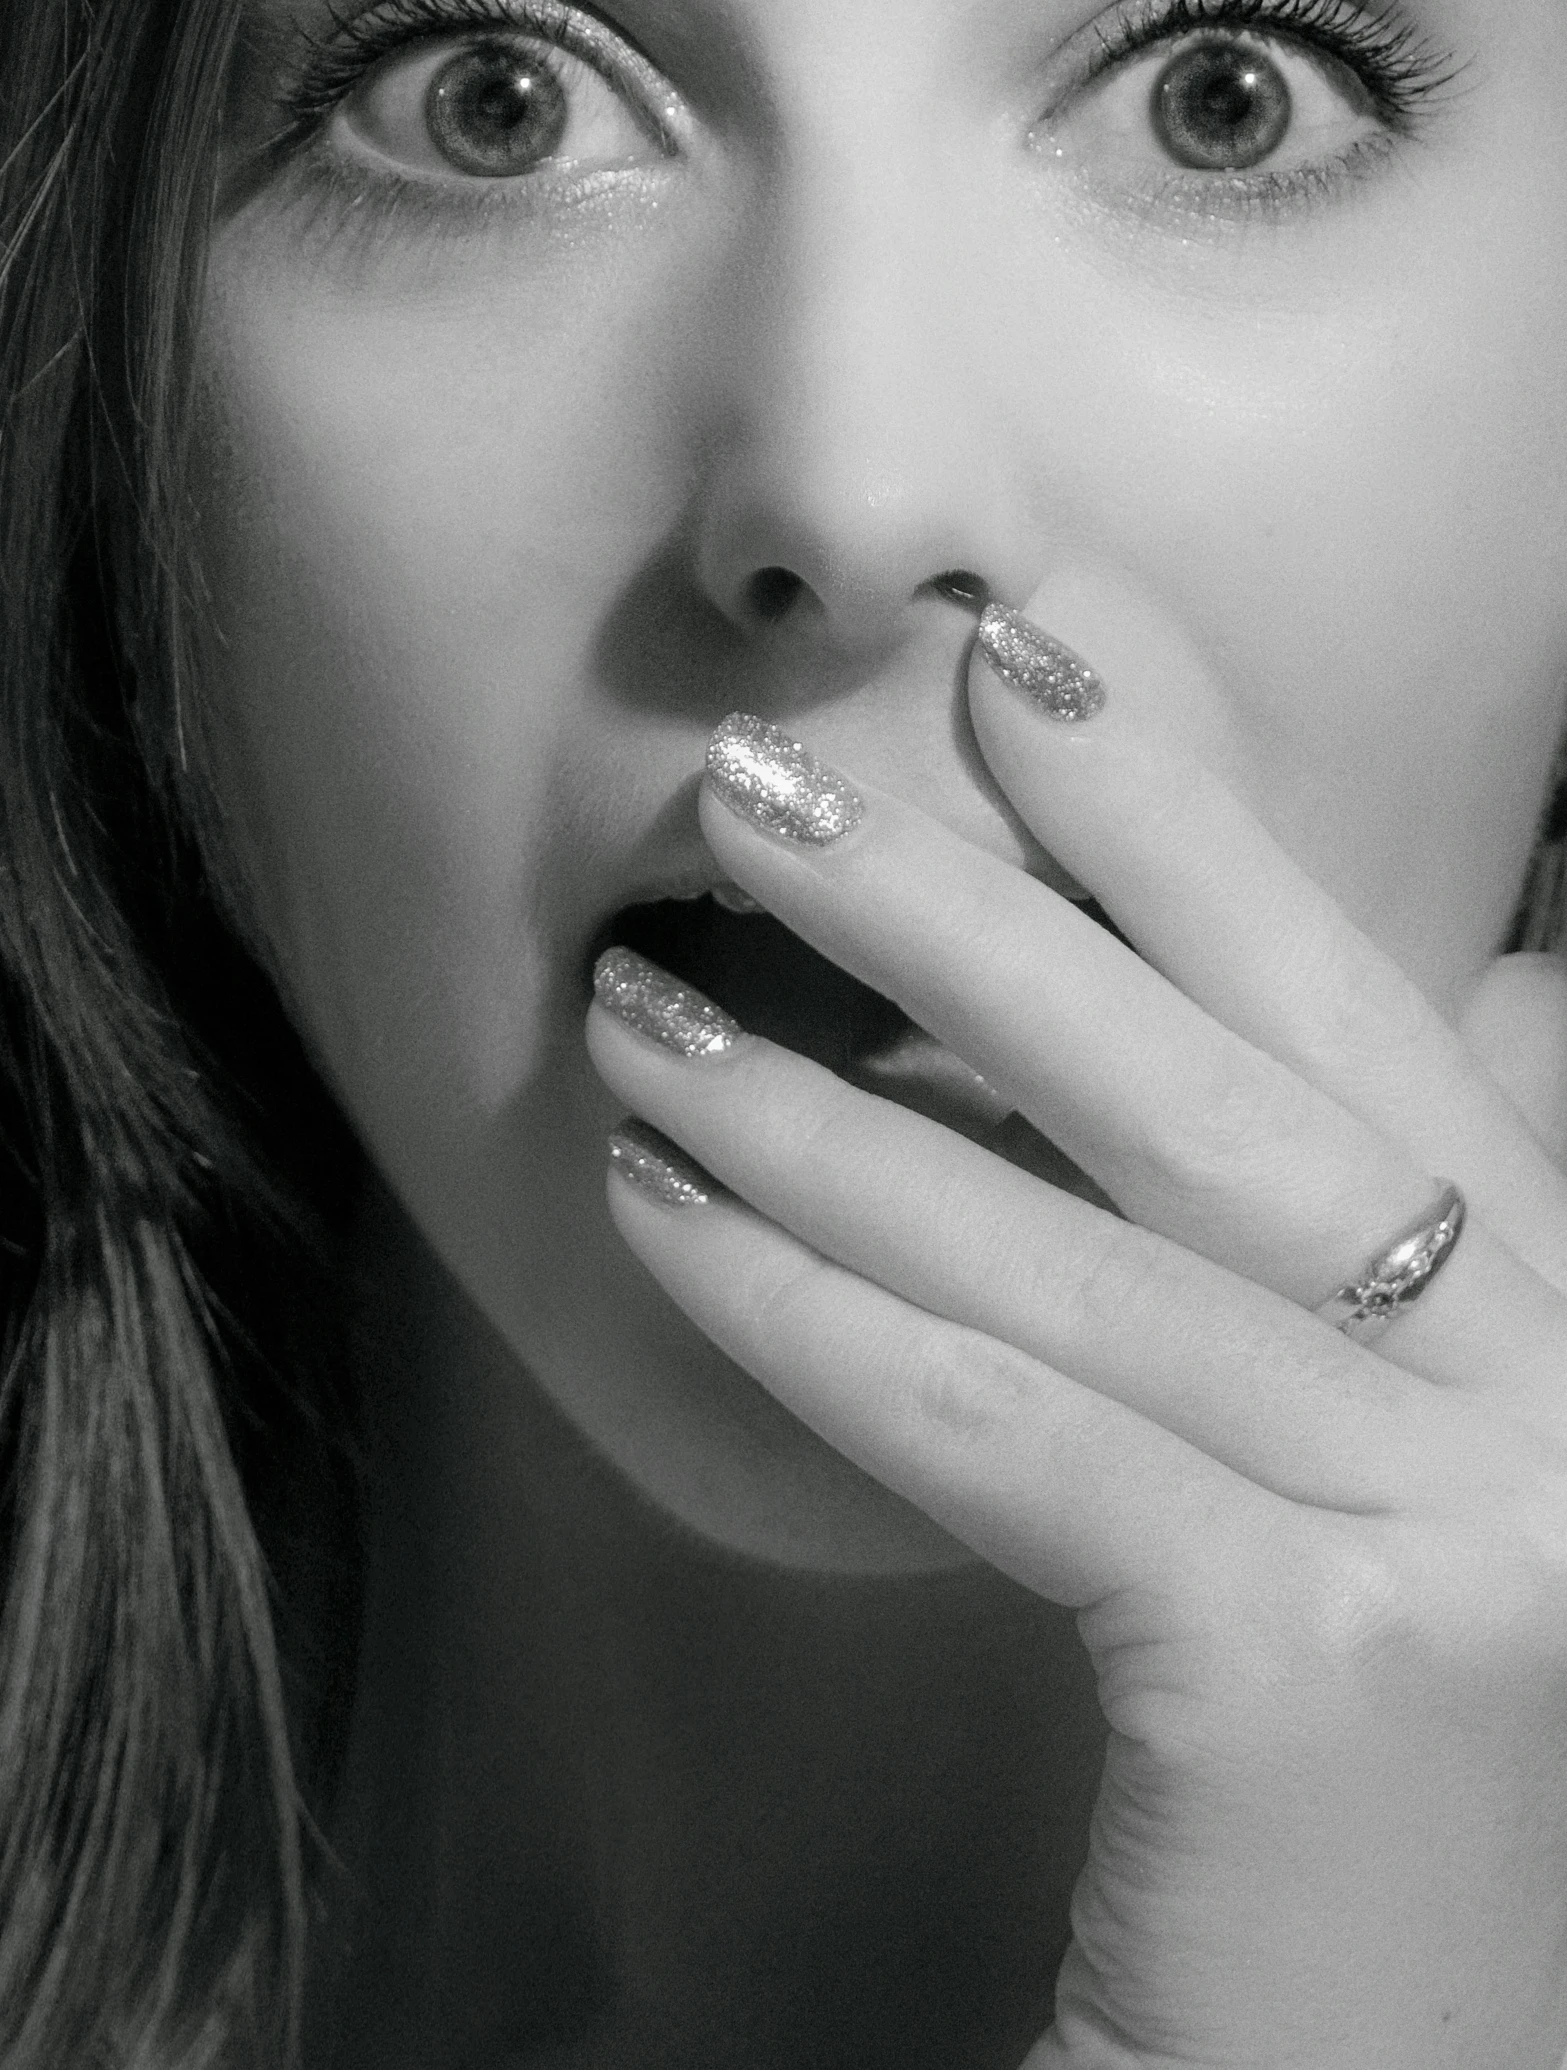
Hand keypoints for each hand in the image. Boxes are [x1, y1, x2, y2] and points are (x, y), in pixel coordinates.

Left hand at [585, 601, 1566, 2069]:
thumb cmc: (1352, 1835)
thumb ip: (1349, 1299)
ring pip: (1100, 1254)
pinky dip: (825, 1316)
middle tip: (761, 792)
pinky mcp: (1344, 1670)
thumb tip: (1272, 1064)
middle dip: (977, 915)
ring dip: (829, 1113)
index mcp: (1566, 1344)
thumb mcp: (1384, 1510)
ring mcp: (1487, 1534)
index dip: (1191, 833)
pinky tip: (667, 1225)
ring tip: (638, 1016)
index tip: (1026, 669)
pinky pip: (1027, 1433)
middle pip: (1225, 1096)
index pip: (1361, 1022)